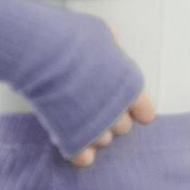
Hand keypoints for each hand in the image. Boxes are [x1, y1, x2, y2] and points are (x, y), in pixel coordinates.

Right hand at [69, 23, 155, 166]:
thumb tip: (114, 47)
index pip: (145, 110)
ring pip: (104, 141)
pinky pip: (84, 156)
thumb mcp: (101, 32)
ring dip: (95, 132)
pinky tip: (74, 139)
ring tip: (81, 116)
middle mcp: (117, 110)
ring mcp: (95, 127)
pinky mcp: (73, 138)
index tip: (127, 105)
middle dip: (112, 118)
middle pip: (123, 127)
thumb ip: (112, 45)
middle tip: (96, 105)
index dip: (136, 108)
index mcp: (130, 85)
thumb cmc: (73, 37)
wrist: (44, 52)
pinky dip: (80, 151)